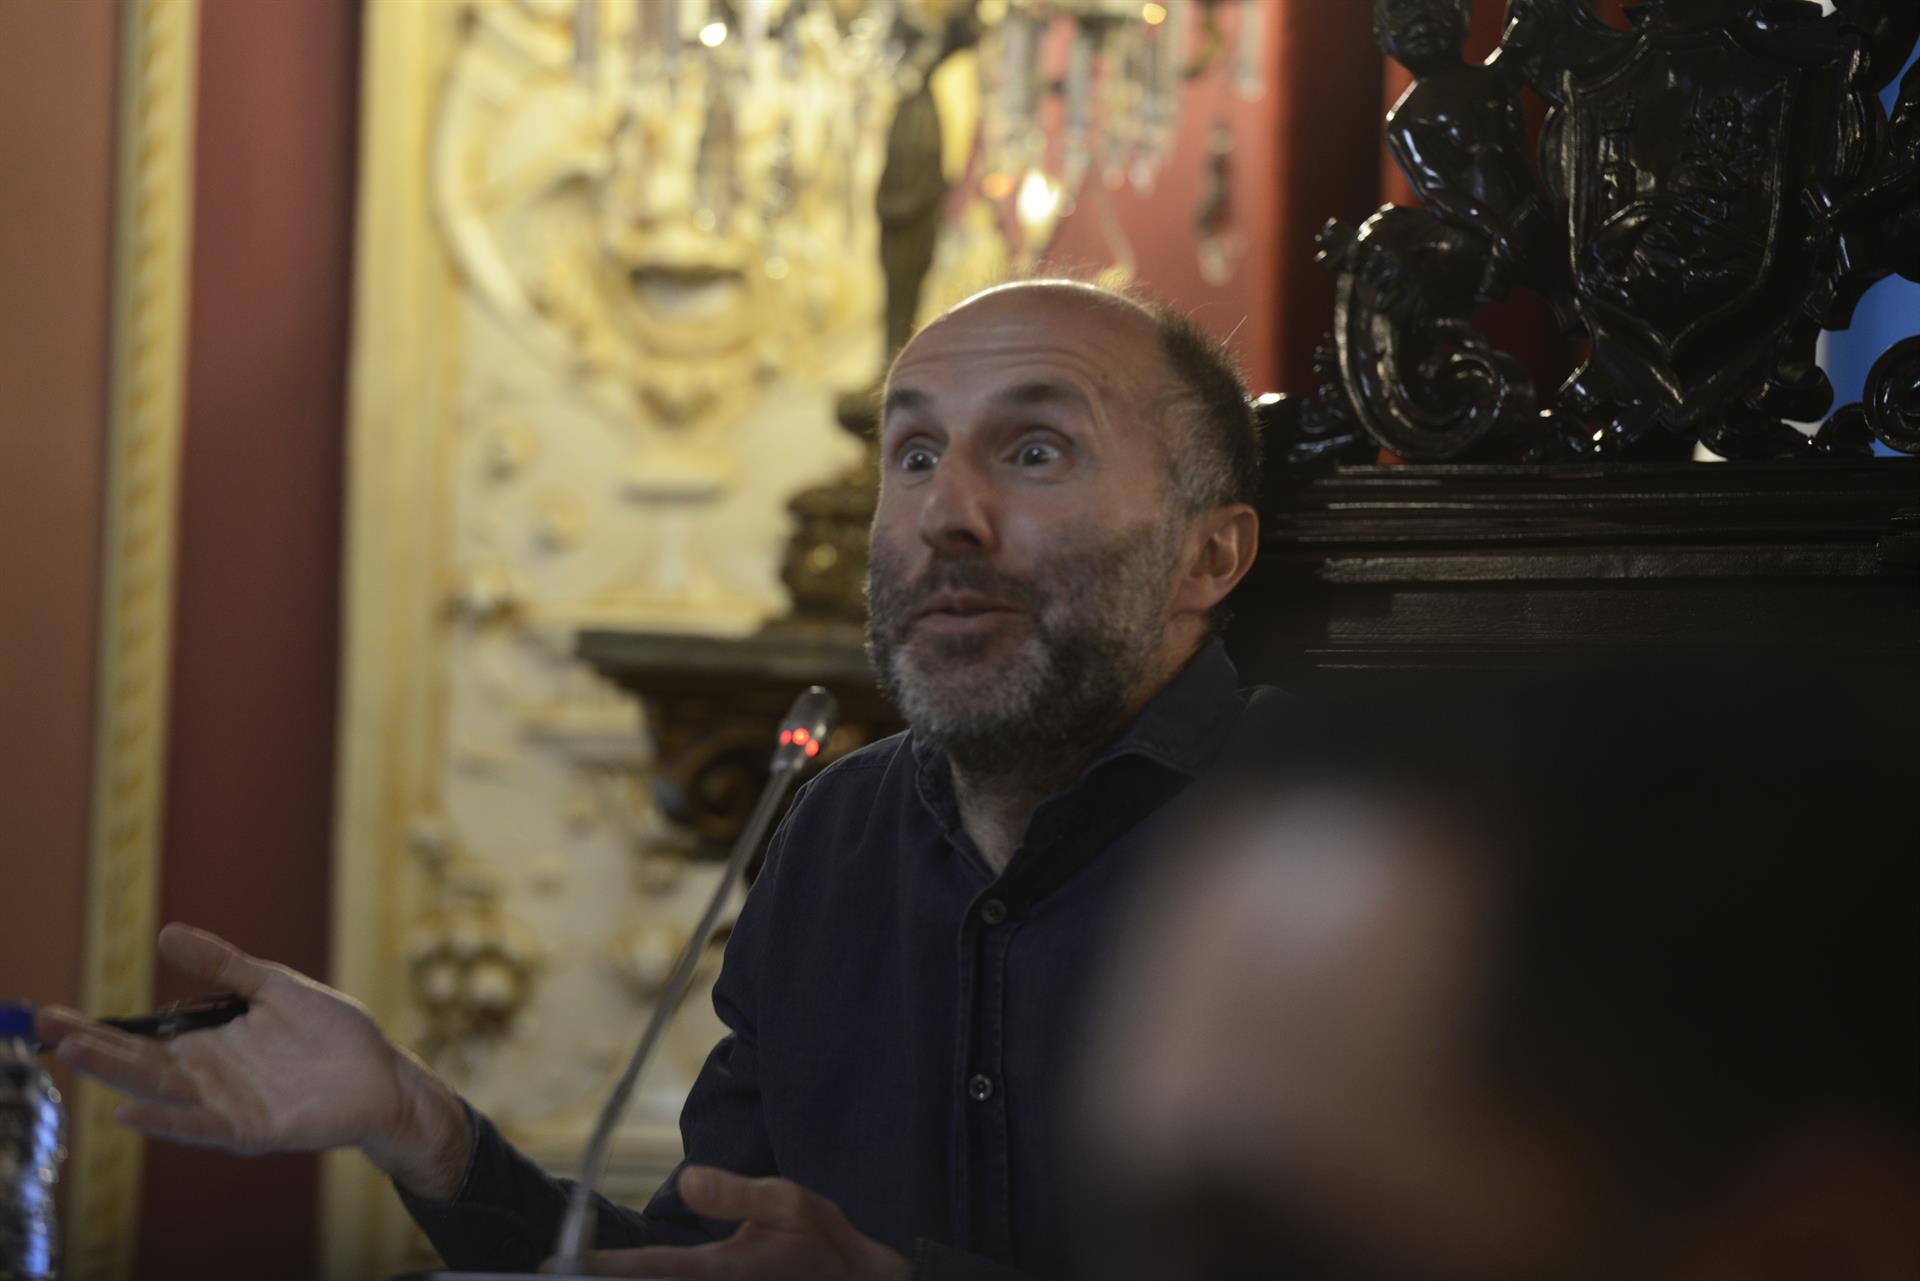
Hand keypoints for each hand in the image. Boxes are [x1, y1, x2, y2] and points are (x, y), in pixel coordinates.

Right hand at [36, 923, 472, 1198]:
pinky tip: (129, 1110)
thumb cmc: (331, 1033)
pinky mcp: (252, 1129)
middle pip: (138, 1063)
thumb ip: (223, 965)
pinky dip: (165, 1120)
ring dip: (116, 1076)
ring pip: (159, 1091)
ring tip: (71, 1054)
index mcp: (209, 1044)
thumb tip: (166, 933)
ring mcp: (227, 1104)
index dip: (97, 1028)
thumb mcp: (274, 987)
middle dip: (90, 1048)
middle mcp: (209, 1077)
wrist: (382, 1074)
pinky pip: (201, 1126)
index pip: (141, 1037)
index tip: (52, 1013)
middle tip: (43, 1028)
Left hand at [550, 1166, 909, 1279]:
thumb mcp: (791, 1203)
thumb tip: (687, 1181)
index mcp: (724, 1270)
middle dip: (604, 1279)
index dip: (607, 1268)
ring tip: (572, 1273)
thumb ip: (736, 1194)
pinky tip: (624, 1277)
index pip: (653, 1269)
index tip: (558, 1264)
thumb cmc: (823, 1245)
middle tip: (549, 1271)